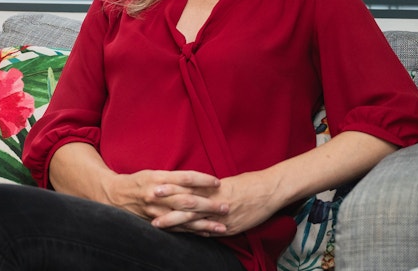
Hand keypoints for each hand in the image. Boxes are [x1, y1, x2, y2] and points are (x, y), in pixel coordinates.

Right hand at [102, 169, 228, 234]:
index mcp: (157, 179)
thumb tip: (198, 180)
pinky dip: (192, 232)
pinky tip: (206, 233)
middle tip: (225, 206)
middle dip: (208, 205)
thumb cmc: (137, 182)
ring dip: (204, 223)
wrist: (113, 195)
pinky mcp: (155, 223)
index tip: (217, 182)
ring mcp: (156, 211)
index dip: (202, 180)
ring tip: (222, 226)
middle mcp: (157, 195)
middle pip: (187, 200)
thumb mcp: (153, 173)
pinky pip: (177, 229)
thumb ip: (173, 178)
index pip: (184, 178)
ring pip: (184, 218)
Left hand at [151, 171, 279, 236]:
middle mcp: (213, 200)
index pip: (185, 187)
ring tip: (158, 224)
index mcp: (211, 187)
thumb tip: (194, 188)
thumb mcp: (226, 182)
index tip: (153, 188)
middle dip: (165, 204)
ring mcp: (220, 215)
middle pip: (184, 202)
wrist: (270, 190)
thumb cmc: (249, 183)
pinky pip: (209, 231)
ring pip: (193, 218)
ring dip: (174, 221)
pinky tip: (182, 235)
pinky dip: (195, 233)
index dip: (169, 189)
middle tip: (147, 204)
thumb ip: (209, 187)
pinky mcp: (230, 226)